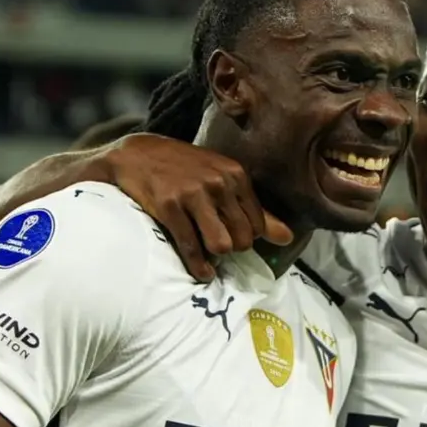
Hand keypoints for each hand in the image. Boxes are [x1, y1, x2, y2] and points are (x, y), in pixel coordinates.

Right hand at [102, 133, 292, 280]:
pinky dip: (198, 266)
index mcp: (236, 175)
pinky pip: (191, 247)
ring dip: (216, 258)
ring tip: (211, 258)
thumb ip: (256, 210)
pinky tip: (201, 271)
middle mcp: (218, 183)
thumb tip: (288, 238)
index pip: (257, 225)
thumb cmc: (185, 169)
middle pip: (242, 238)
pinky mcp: (169, 207)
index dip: (247, 238)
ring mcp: (193, 194)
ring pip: (221, 245)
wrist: (138, 155)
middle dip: (233, 249)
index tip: (233, 237)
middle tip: (219, 247)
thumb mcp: (223, 180)